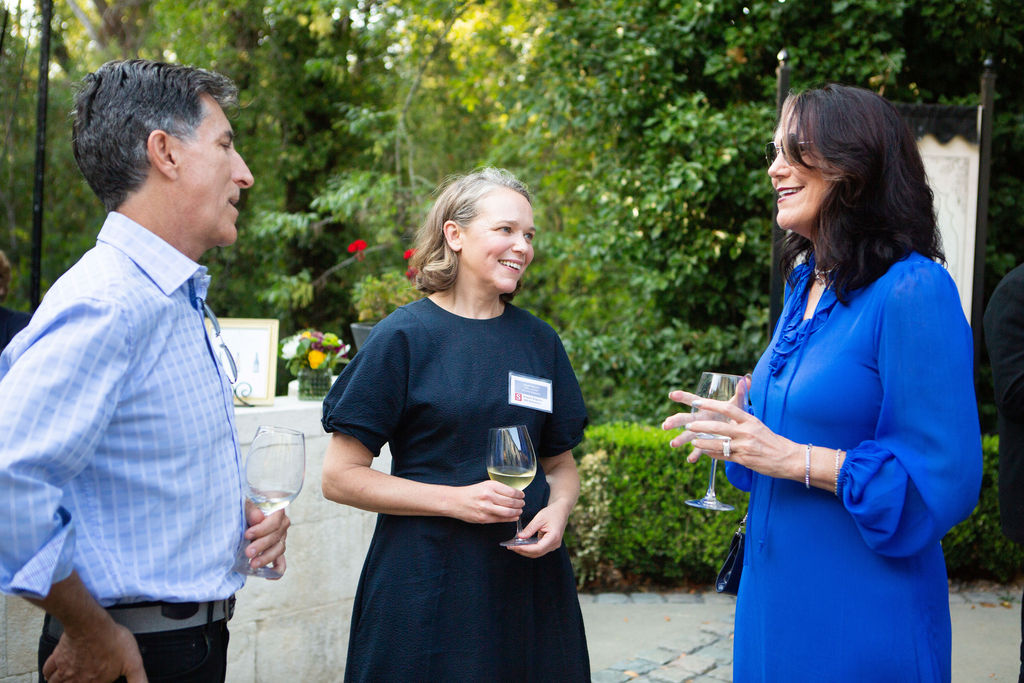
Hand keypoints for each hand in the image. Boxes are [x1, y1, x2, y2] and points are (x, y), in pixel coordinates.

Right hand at [42, 619, 146, 682]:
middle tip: (80, 678)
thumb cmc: (111, 641)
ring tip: (62, 682)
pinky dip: (48, 674)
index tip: (96, 679)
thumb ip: (138, 680)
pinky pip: (48, 670)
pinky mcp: (58, 656)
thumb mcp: (133, 662)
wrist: (91, 624)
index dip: (97, 682)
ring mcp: (65, 669)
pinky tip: (51, 674)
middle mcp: (77, 680)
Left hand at [243, 502, 290, 576]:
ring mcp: (281, 538)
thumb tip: (257, 517)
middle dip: (262, 546)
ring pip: (279, 550)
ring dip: (266, 558)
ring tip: (252, 564)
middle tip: (248, 552)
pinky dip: (276, 571)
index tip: (247, 534)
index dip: (262, 530)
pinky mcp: (276, 550)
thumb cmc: (248, 506)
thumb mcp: (247, 503)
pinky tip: (267, 575)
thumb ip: (251, 509)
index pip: (275, 522)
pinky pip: (281, 563)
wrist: (248, 511)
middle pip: (276, 538)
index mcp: (278, 511)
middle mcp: (283, 525)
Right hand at [448, 480, 524, 524]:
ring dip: (517, 512)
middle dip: (520, 504)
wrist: (455, 501)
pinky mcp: (484, 518)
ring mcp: (486, 508)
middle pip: (511, 502)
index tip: (522, 495)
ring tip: (519, 510)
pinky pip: (501, 519)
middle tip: (522, 503)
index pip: (511, 491)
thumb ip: (498, 489)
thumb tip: (514, 494)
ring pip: (508, 512)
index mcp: (490, 486)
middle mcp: (489, 496)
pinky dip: (510, 518)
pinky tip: (514, 516)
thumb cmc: (471, 492)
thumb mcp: (485, 485)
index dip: (520, 495)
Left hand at [507, 502, 570, 558]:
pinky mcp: (550, 544)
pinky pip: (539, 549)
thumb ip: (530, 529)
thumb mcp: (539, 518)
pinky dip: (530, 548)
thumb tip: (519, 537)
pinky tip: (521, 544)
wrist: (561, 510)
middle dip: (523, 551)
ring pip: (537, 553)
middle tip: (510, 546)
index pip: (537, 548)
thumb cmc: (552, 512)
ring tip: (514, 546)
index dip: (525, 549)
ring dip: (525, 550)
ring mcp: (553, 545)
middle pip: (536, 553)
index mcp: (553, 537)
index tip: (513, 546)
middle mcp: (555, 544)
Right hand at [662, 375, 752, 459]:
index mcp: (704, 408)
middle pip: (684, 418)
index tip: (672, 395)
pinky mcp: (704, 443)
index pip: (691, 399)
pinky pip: (698, 449)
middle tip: (665, 425)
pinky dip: (695, 454)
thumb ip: (740, 393)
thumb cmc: (731, 413)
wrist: (733, 426)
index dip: (682, 396)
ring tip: (673, 444)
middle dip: (674, 421)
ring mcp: (699, 432)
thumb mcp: (736, 403)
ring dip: (680, 439)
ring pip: (687, 435)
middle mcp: (698, 419)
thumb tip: (747, 378)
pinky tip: (691, 460)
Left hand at [663, 390, 802, 480]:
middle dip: (701, 427)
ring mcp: (745, 447)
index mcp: (750, 420)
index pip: (728, 408)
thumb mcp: (758, 423)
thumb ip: (743, 415)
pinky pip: (723, 456)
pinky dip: (712, 454)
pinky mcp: (744, 460)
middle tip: (689, 424)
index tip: (697, 402)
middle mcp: (747, 432)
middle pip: (719, 427)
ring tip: (693, 440)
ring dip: (703, 443)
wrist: (788, 458)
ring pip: (718, 444)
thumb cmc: (771, 440)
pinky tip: (704, 452)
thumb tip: (738, 392)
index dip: (711, 405)